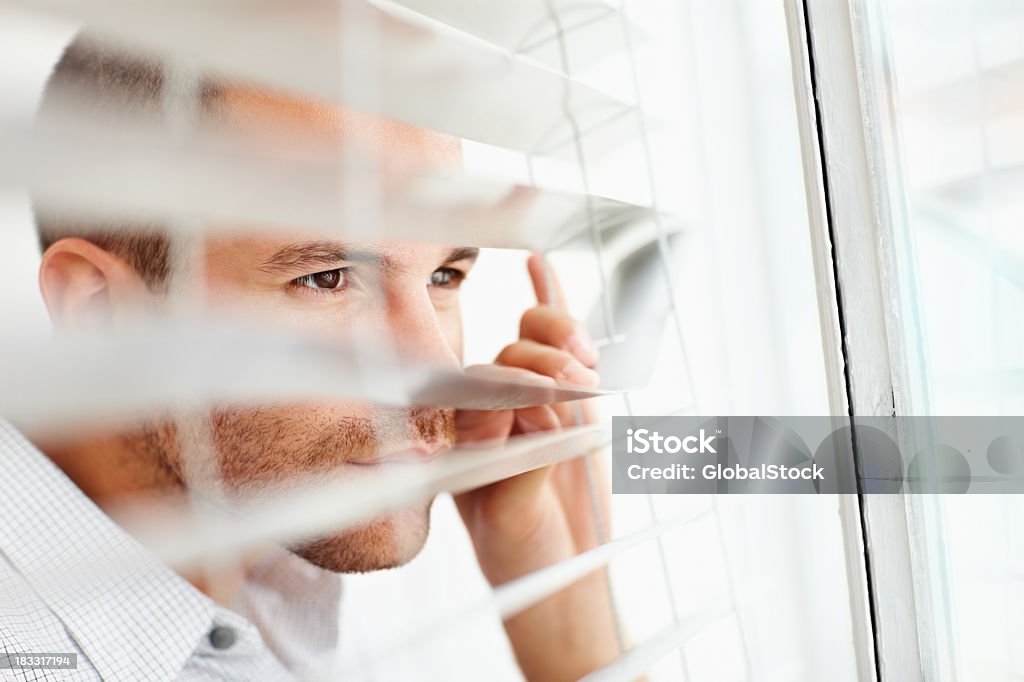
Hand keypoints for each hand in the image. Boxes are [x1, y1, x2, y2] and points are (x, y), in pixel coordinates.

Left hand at [454, 254, 618, 681]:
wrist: (563, 573)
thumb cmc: (522, 552)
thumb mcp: (509, 515)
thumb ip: (518, 465)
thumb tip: (533, 414)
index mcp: (464, 432)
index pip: (478, 380)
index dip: (508, 379)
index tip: (535, 401)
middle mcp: (493, 408)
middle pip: (512, 352)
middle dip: (544, 360)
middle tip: (575, 384)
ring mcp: (534, 399)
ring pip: (539, 340)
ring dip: (561, 338)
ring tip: (582, 362)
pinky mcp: (572, 398)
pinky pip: (560, 340)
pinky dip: (549, 298)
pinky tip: (537, 262)